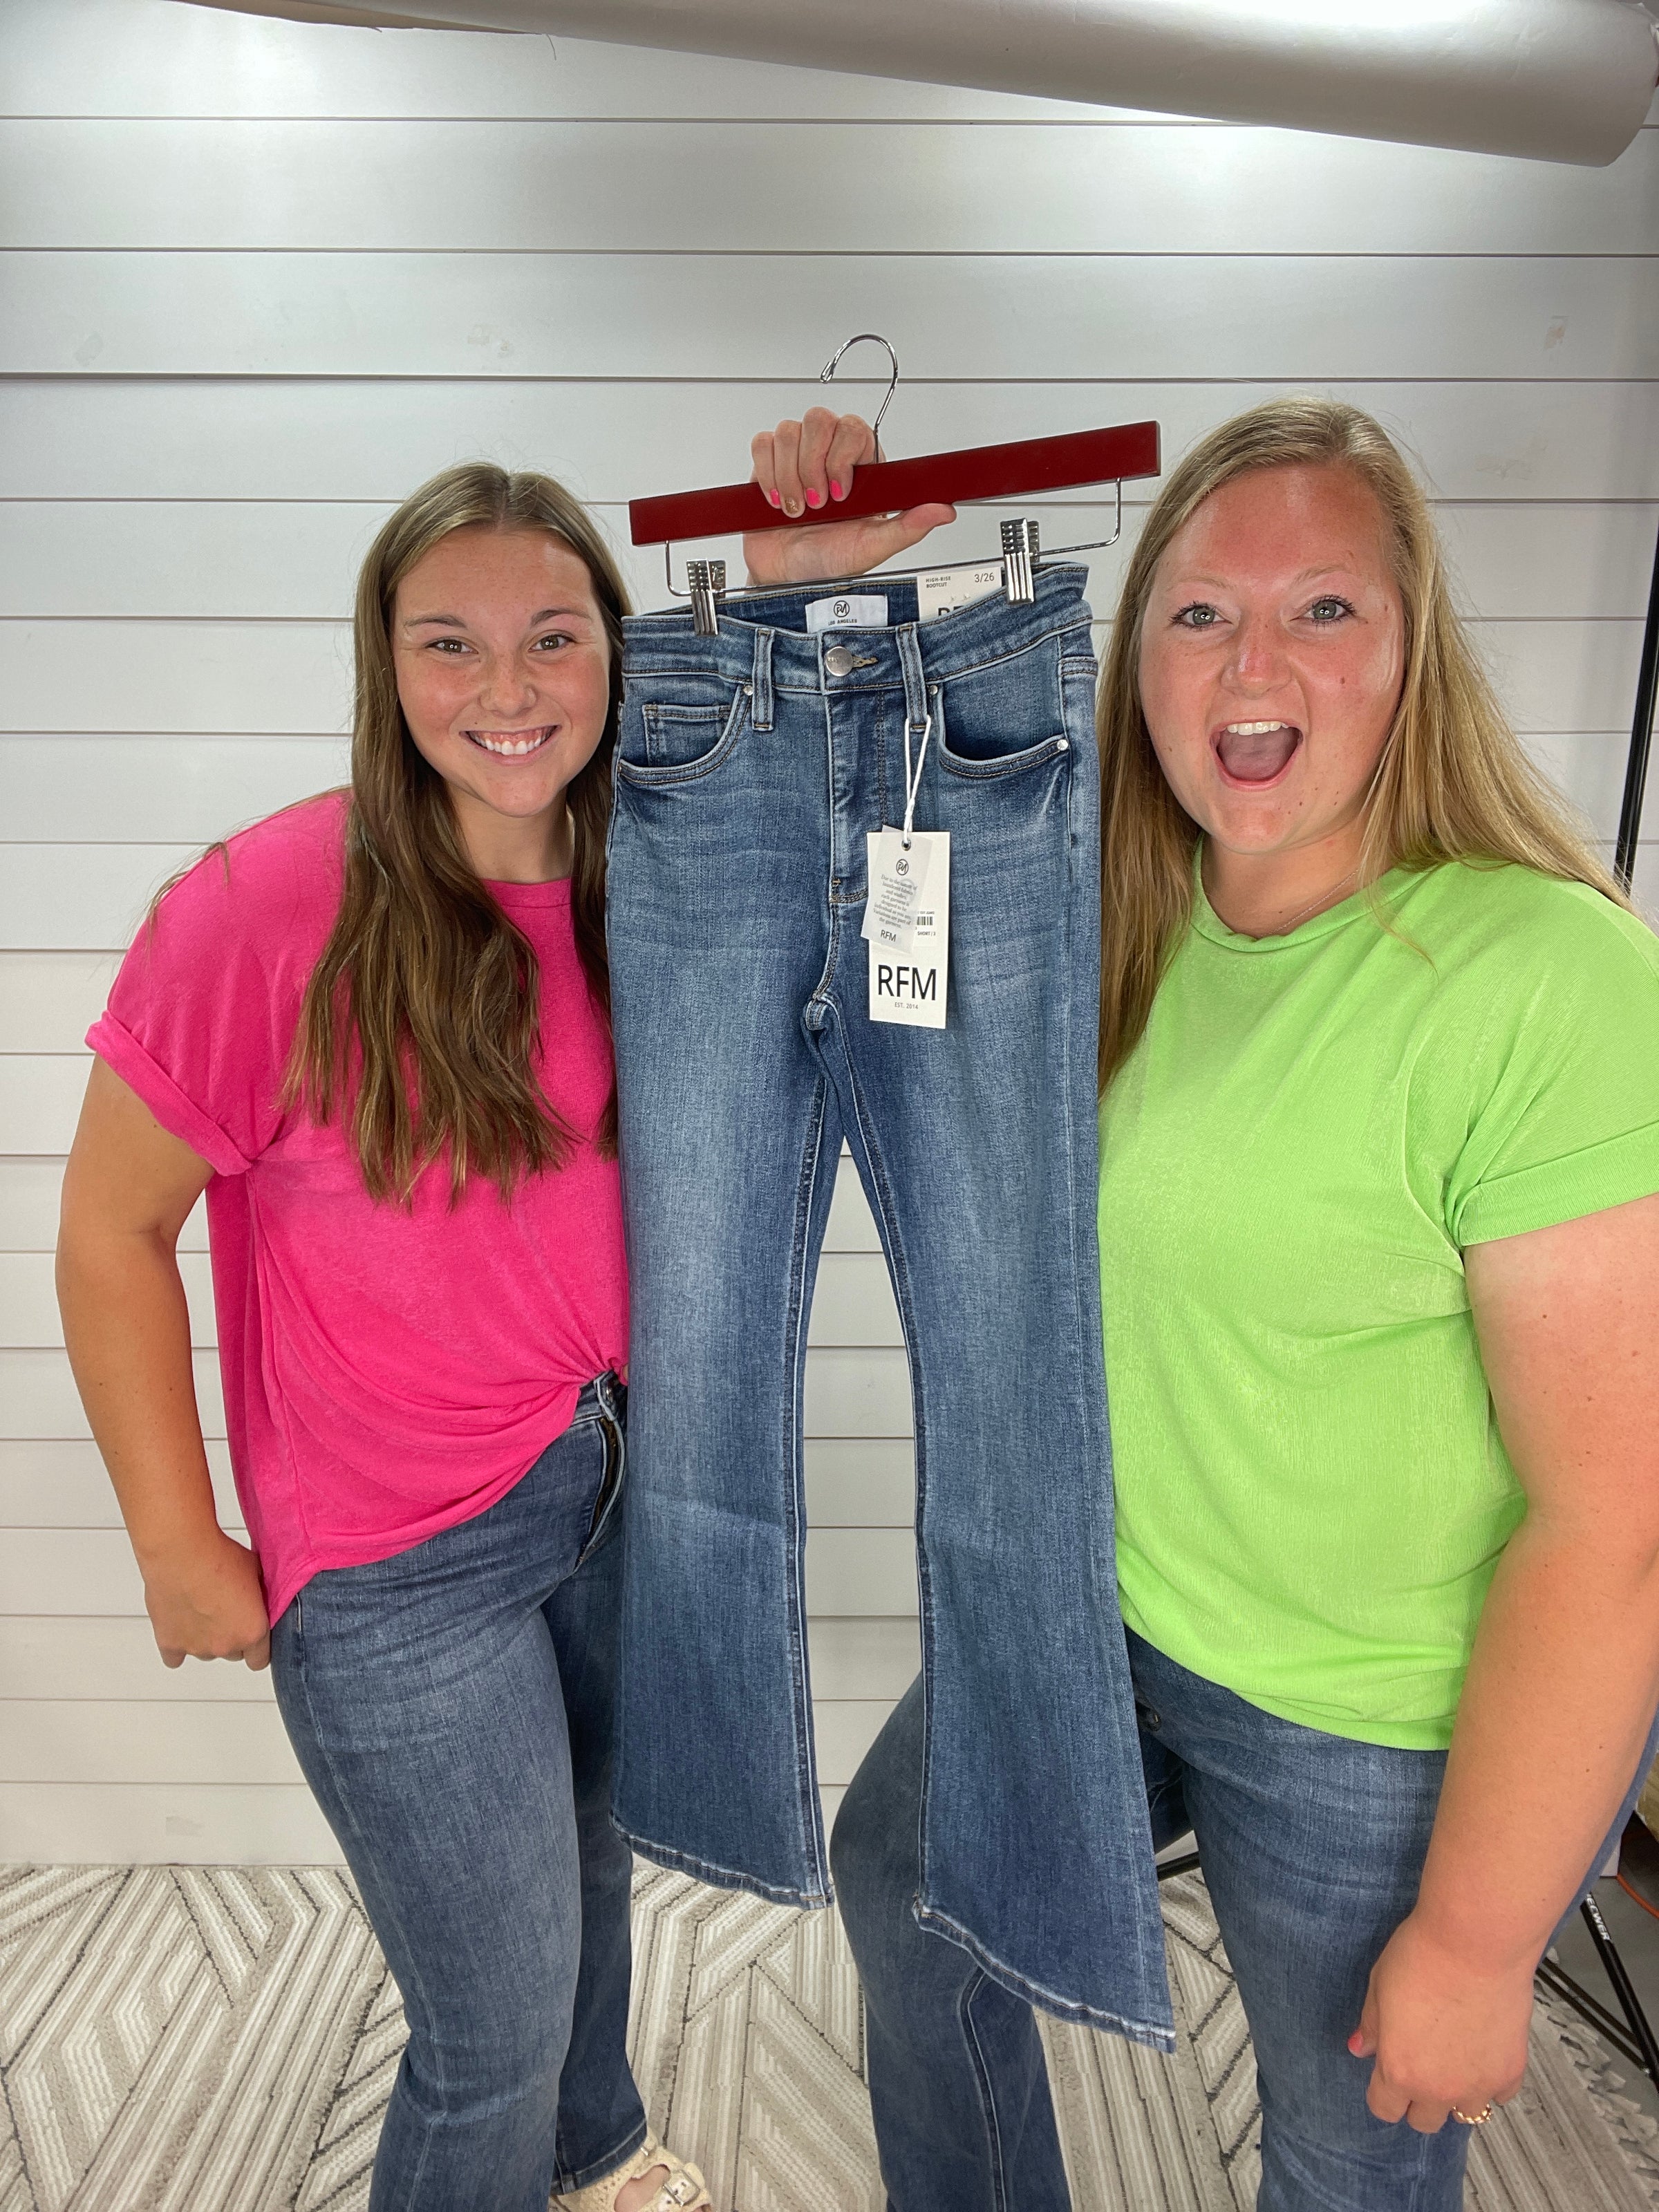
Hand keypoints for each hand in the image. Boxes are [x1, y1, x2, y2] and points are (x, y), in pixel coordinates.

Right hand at [142, 1527, 271, 1670]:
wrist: (181, 1553)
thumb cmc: (218, 1558)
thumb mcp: (256, 1571)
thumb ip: (260, 1595)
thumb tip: (258, 1597)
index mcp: (252, 1631)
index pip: (260, 1659)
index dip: (257, 1647)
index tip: (252, 1634)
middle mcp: (225, 1645)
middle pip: (233, 1653)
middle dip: (231, 1636)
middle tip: (225, 1612)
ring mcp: (196, 1648)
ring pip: (205, 1653)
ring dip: (205, 1638)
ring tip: (200, 1609)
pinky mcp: (169, 1644)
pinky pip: (174, 1658)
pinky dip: (177, 1645)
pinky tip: (180, 1625)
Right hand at [745, 406, 954, 585]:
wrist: (785, 577)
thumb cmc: (827, 564)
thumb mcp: (871, 548)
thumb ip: (907, 527)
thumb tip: (943, 511)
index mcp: (860, 470)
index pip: (856, 430)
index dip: (843, 456)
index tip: (840, 494)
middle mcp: (829, 456)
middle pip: (820, 419)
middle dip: (813, 464)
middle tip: (818, 502)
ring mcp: (797, 457)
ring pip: (789, 432)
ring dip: (789, 475)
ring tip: (798, 508)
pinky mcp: (769, 463)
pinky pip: (763, 444)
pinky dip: (767, 474)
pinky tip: (778, 500)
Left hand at [1348, 1910, 1532, 2132]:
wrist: (1475, 1942)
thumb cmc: (1422, 1956)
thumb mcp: (1379, 1985)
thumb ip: (1372, 2025)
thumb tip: (1361, 2047)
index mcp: (1400, 2070)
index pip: (1384, 2109)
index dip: (1383, 2094)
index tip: (1387, 2076)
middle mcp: (1439, 2088)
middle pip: (1425, 2121)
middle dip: (1419, 2100)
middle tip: (1421, 2067)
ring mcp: (1479, 2084)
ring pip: (1465, 2114)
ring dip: (1457, 2095)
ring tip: (1455, 2060)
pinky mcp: (1511, 2070)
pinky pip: (1500, 2095)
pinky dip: (1492, 2081)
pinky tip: (1484, 2052)